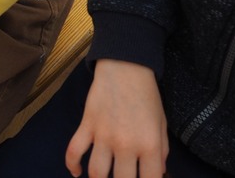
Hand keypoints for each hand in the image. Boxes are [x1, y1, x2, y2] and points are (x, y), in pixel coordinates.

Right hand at [65, 59, 167, 177]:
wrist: (125, 67)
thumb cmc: (147, 96)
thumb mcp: (161, 124)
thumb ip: (161, 151)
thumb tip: (158, 172)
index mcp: (149, 145)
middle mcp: (126, 144)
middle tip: (121, 177)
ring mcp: (103, 135)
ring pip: (96, 172)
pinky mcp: (87, 124)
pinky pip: (74, 150)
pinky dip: (72, 165)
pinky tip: (77, 173)